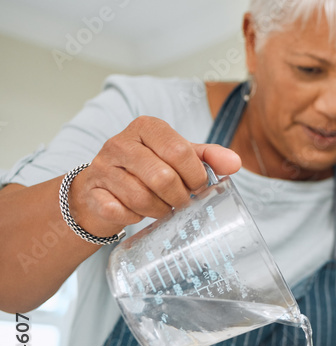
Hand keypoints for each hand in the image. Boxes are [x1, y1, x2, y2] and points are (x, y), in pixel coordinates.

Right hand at [69, 116, 240, 236]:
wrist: (102, 187)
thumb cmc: (148, 169)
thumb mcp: (179, 157)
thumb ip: (208, 157)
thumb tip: (235, 163)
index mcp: (147, 127)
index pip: (179, 150)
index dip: (195, 175)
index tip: (198, 186)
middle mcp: (120, 142)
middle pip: (162, 177)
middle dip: (179, 197)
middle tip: (182, 201)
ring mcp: (102, 167)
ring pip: (141, 197)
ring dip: (159, 209)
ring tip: (163, 207)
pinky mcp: (90, 191)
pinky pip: (118, 210)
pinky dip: (133, 217)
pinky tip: (136, 212)